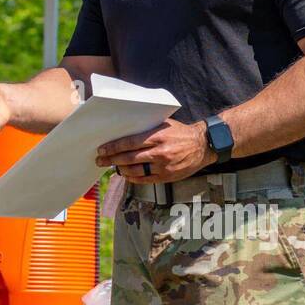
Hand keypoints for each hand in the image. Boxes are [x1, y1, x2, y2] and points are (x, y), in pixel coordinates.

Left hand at [94, 119, 215, 182]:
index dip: (113, 147)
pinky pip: (145, 180)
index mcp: (157, 137)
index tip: (102, 149)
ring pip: (135, 171)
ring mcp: (163, 166)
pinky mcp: (167, 177)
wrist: (203, 145)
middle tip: (100, 160)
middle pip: (129, 158)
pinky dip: (133, 178)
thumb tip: (124, 131)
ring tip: (113, 167)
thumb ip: (146, 129)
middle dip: (111, 159)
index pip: (129, 143)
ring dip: (121, 169)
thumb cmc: (181, 132)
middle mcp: (159, 152)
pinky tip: (127, 174)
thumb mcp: (164, 124)